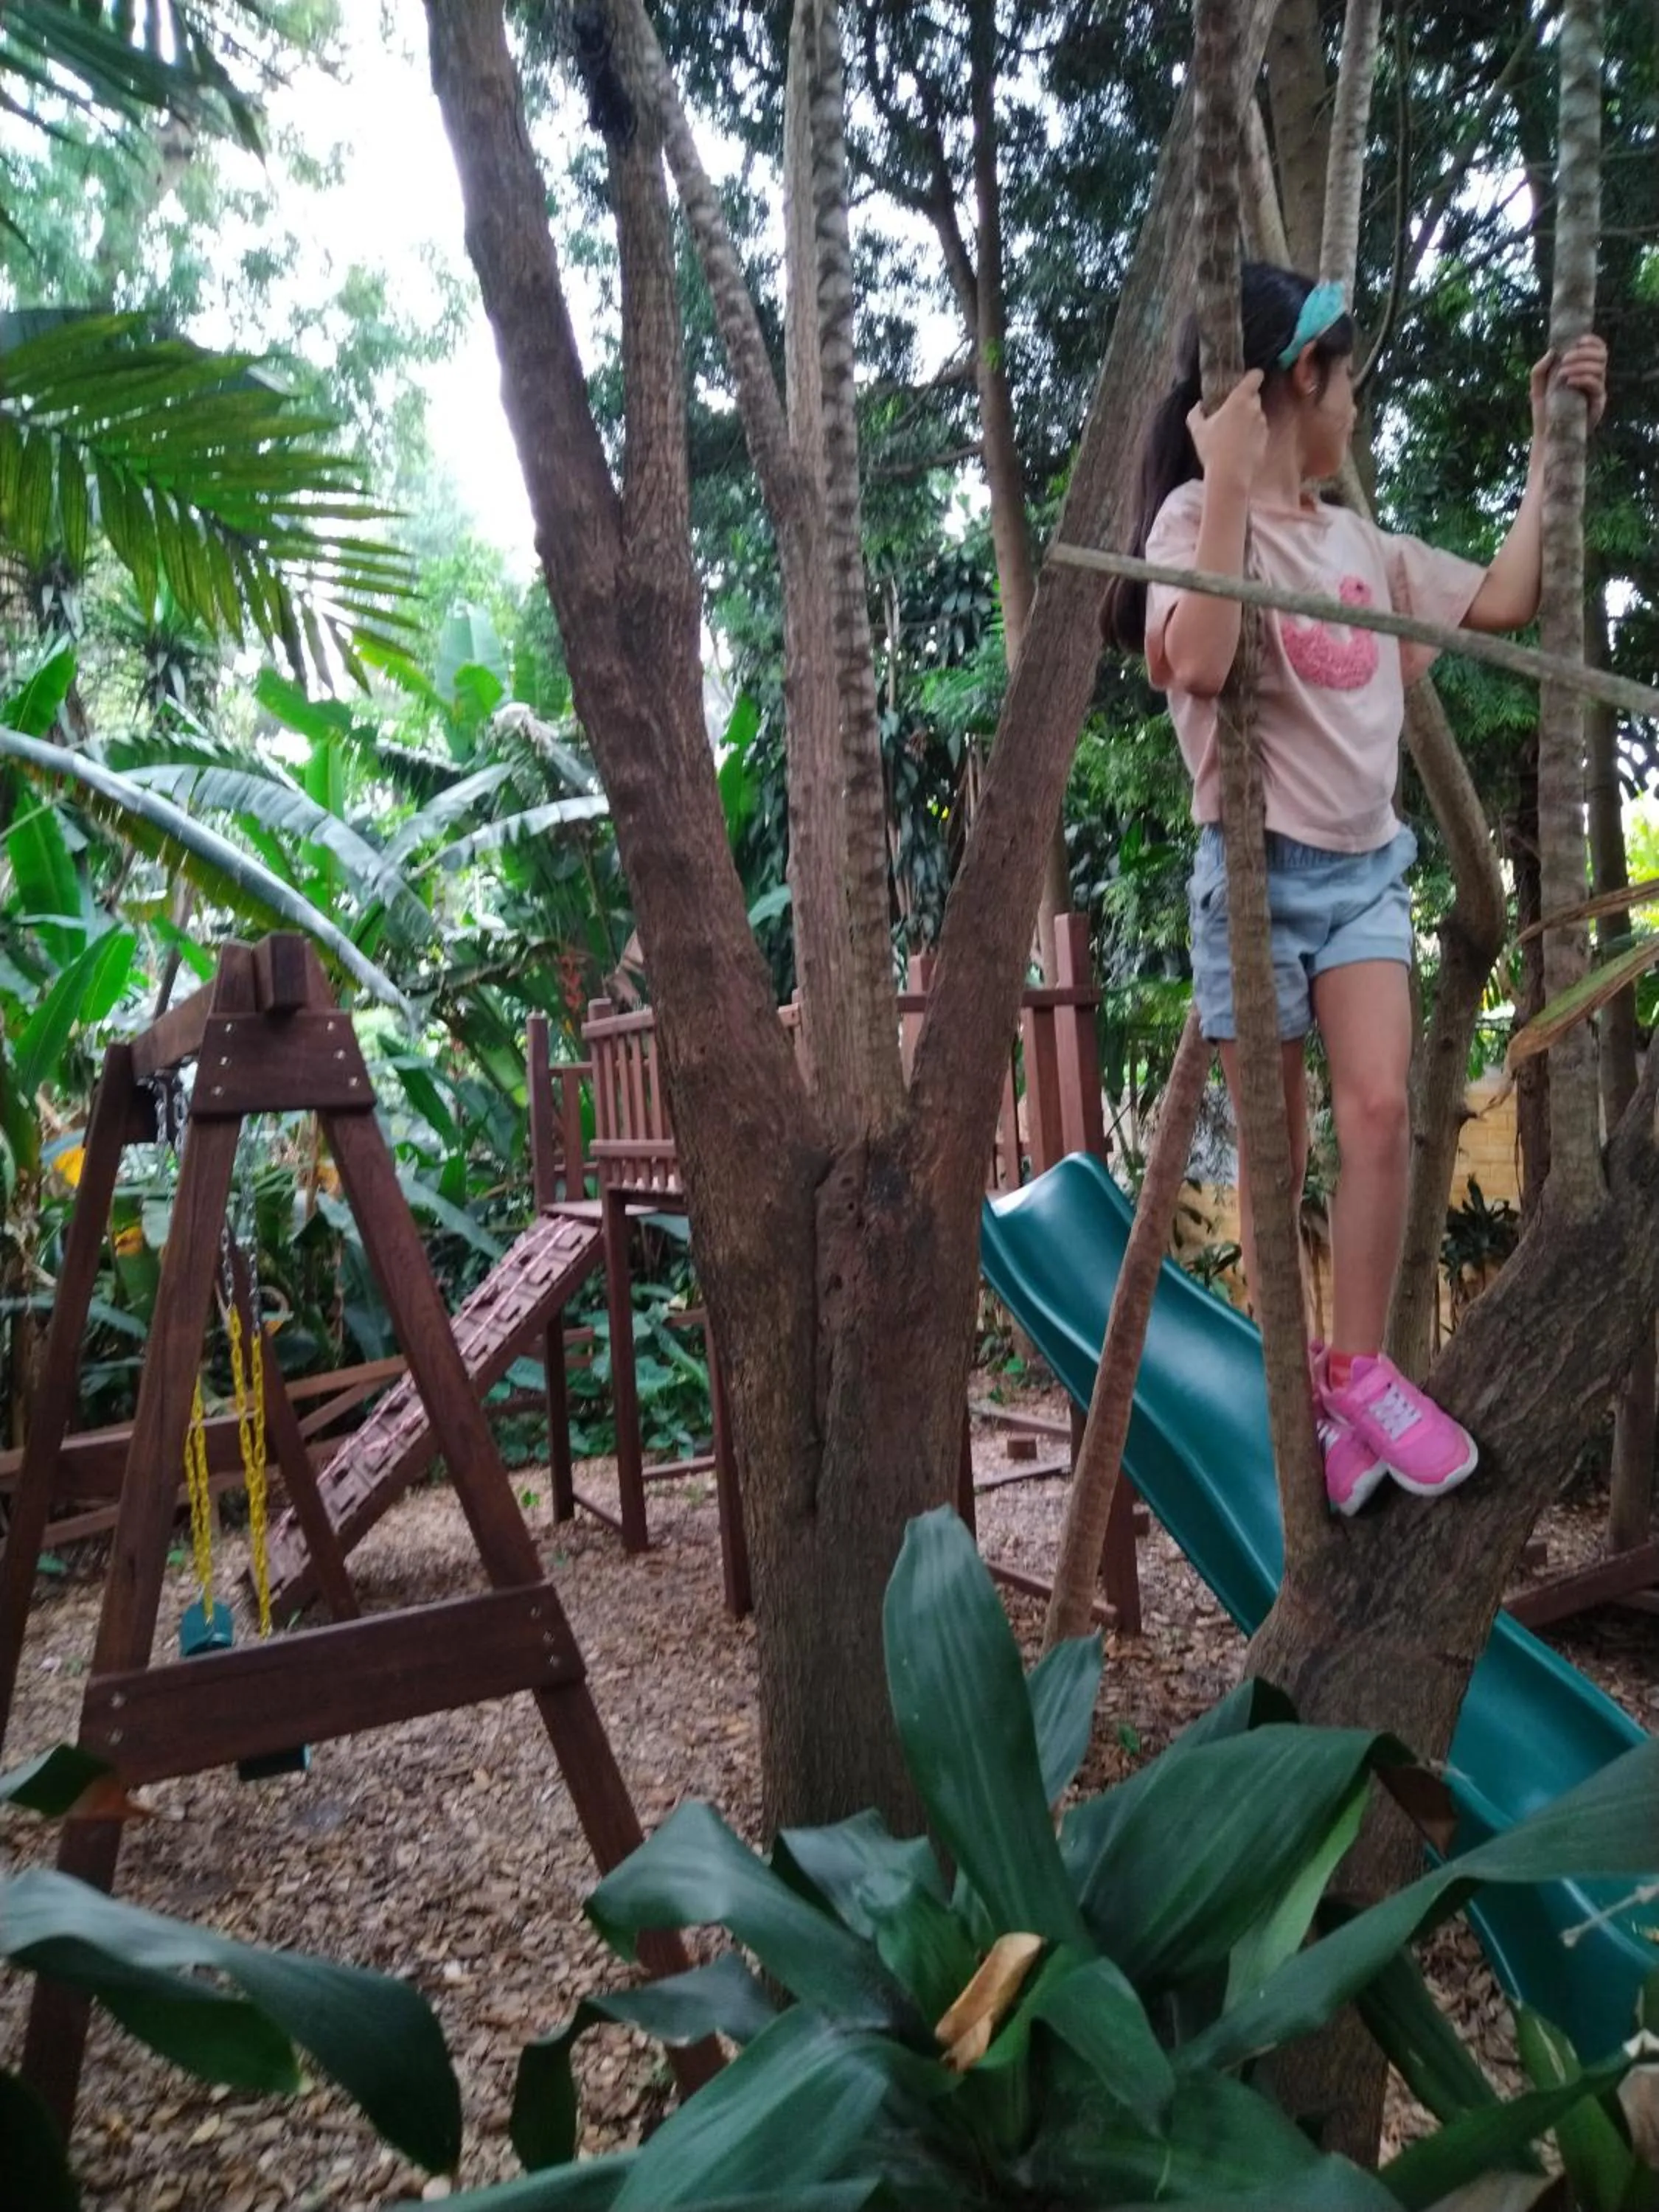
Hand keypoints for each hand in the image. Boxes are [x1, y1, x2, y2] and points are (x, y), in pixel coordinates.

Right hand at [1186, 369, 1267, 492]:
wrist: (1229, 475)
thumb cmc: (1212, 448)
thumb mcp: (1197, 430)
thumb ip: (1196, 413)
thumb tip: (1198, 405)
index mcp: (1239, 400)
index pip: (1255, 377)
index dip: (1252, 376)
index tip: (1246, 381)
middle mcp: (1255, 409)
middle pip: (1254, 397)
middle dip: (1245, 402)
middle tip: (1231, 413)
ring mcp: (1263, 425)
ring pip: (1257, 415)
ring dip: (1249, 419)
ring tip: (1234, 433)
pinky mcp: (1266, 440)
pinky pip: (1259, 431)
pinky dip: (1252, 434)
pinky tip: (1240, 445)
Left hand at [1530, 334, 1608, 437]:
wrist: (1546, 437)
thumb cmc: (1545, 411)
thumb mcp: (1537, 388)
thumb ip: (1540, 370)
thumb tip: (1551, 351)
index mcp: (1584, 371)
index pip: (1597, 349)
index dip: (1592, 341)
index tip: (1578, 341)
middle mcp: (1594, 379)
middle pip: (1601, 355)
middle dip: (1582, 353)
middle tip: (1564, 360)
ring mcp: (1598, 391)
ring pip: (1599, 368)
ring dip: (1580, 365)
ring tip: (1562, 374)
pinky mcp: (1598, 404)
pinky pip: (1596, 385)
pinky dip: (1583, 379)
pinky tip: (1568, 382)